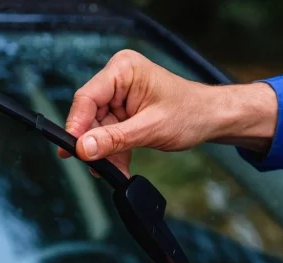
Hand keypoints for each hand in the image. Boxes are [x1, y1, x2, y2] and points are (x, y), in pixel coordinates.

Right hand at [59, 50, 277, 174]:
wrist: (211, 119)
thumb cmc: (190, 113)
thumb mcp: (150, 129)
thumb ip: (115, 139)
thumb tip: (84, 148)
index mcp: (123, 70)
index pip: (87, 97)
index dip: (77, 125)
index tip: (70, 150)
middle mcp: (118, 79)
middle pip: (90, 115)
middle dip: (93, 143)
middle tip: (92, 167)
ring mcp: (120, 96)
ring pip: (99, 129)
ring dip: (104, 152)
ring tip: (111, 172)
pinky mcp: (124, 112)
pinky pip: (110, 134)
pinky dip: (113, 152)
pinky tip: (118, 168)